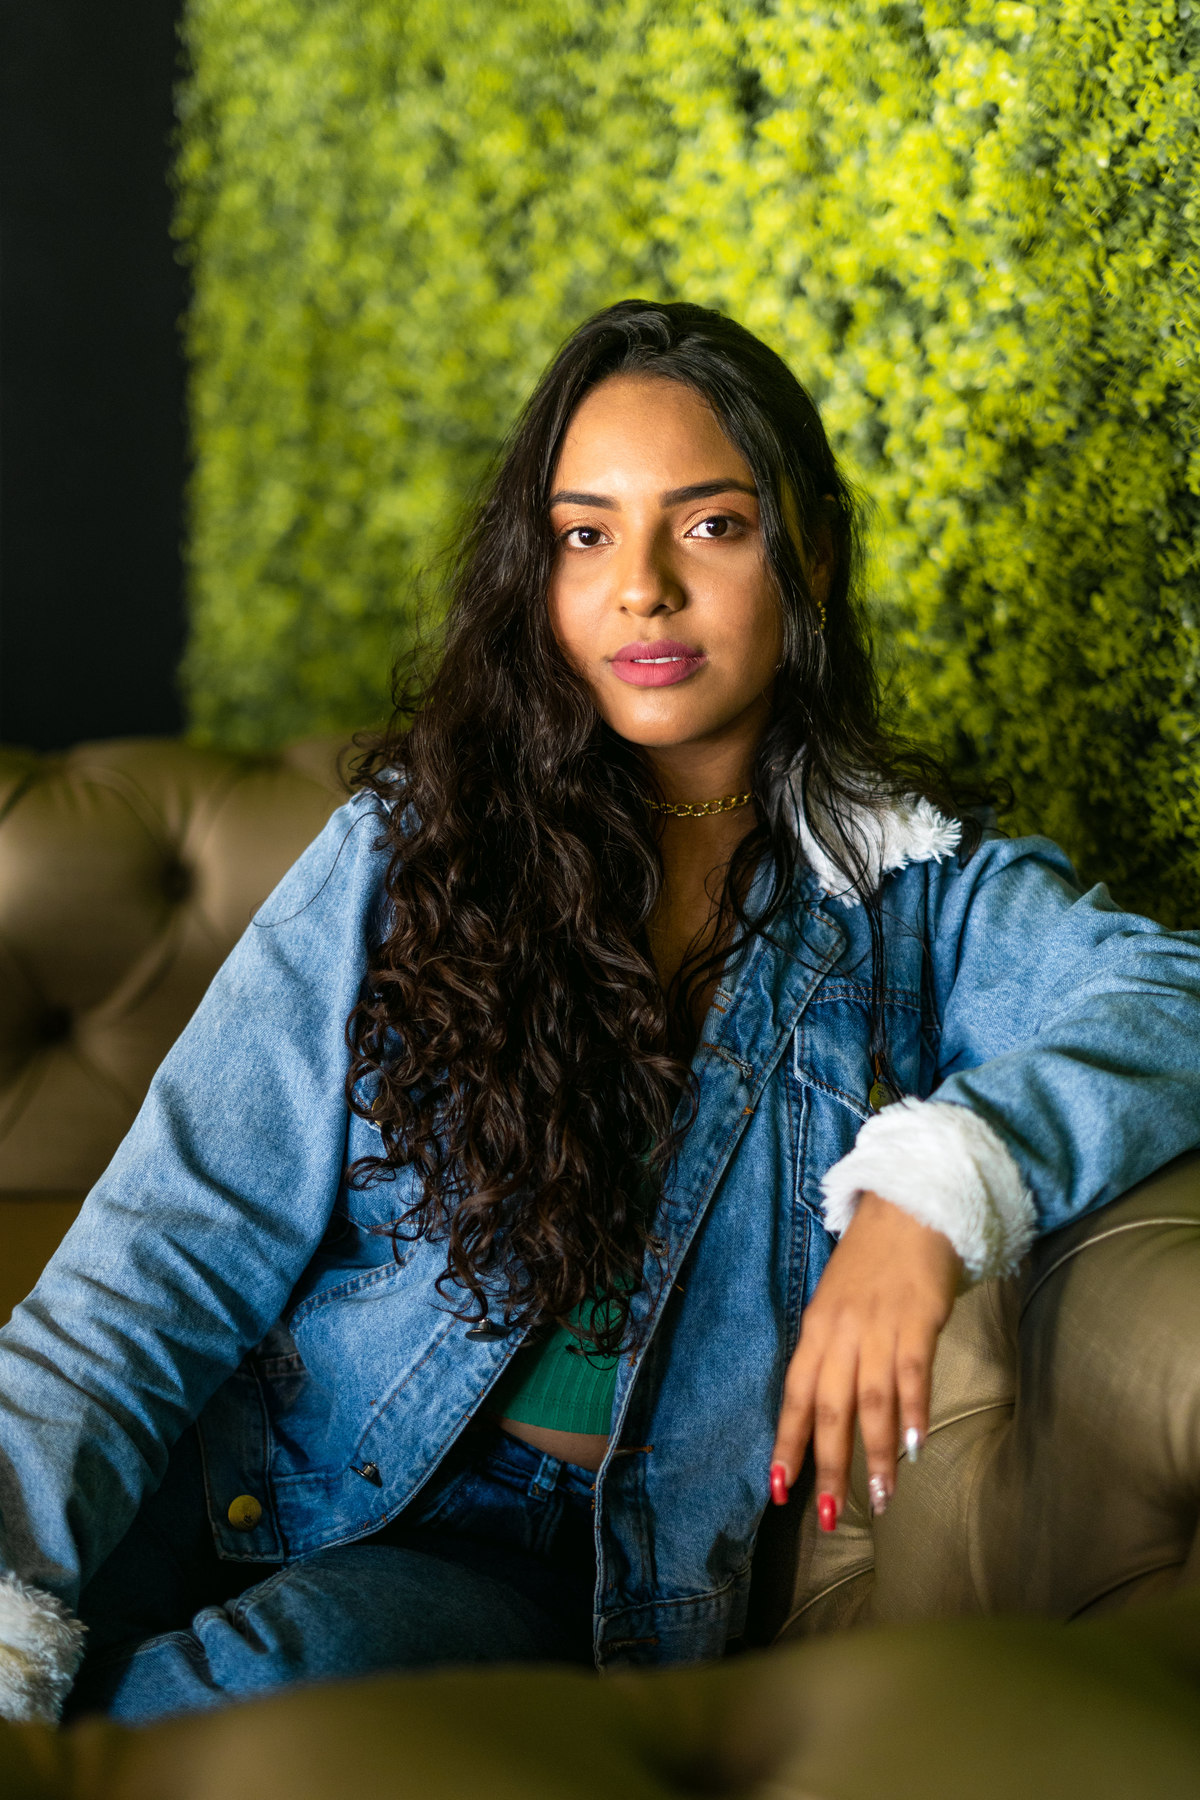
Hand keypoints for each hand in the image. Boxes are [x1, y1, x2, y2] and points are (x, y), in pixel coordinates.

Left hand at [770, 1190, 962, 1526]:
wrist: (910, 1205)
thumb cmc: (873, 1260)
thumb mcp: (837, 1303)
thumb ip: (834, 1351)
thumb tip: (833, 1409)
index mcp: (816, 1329)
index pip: (795, 1395)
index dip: (788, 1443)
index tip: (778, 1490)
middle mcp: (841, 1332)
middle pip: (830, 1408)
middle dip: (828, 1467)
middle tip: (829, 1516)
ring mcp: (880, 1326)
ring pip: (872, 1401)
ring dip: (875, 1455)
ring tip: (882, 1500)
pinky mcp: (918, 1319)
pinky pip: (912, 1374)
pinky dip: (913, 1412)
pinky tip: (915, 1447)